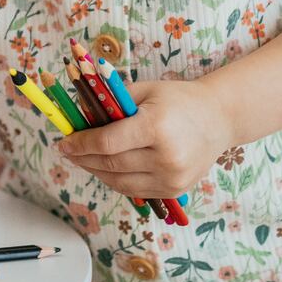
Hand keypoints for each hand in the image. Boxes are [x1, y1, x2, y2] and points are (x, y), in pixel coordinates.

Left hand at [56, 76, 231, 200]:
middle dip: (83, 158)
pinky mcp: (176, 190)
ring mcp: (173, 178)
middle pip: (111, 164)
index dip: (81, 144)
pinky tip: (104, 170)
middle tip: (67, 151)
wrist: (218, 119)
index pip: (107, 142)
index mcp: (156, 127)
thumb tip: (77, 115)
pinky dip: (116, 181)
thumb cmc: (178, 99)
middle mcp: (166, 157)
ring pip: (120, 182)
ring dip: (96, 172)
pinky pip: (136, 190)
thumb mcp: (144, 91)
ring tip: (82, 160)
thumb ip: (111, 102)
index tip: (63, 142)